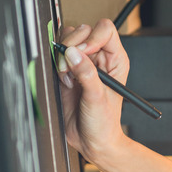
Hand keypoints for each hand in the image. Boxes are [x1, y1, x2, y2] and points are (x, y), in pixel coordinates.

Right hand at [56, 19, 129, 161]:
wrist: (93, 141)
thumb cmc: (105, 123)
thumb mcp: (98, 98)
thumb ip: (87, 74)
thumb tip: (73, 54)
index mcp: (115, 59)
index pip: (105, 30)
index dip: (92, 38)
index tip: (83, 53)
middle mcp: (100, 58)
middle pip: (83, 31)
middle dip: (73, 47)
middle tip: (71, 68)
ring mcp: (83, 63)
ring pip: (68, 40)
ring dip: (63, 56)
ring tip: (69, 77)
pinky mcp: (68, 70)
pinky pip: (58, 55)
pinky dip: (56, 64)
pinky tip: (64, 81)